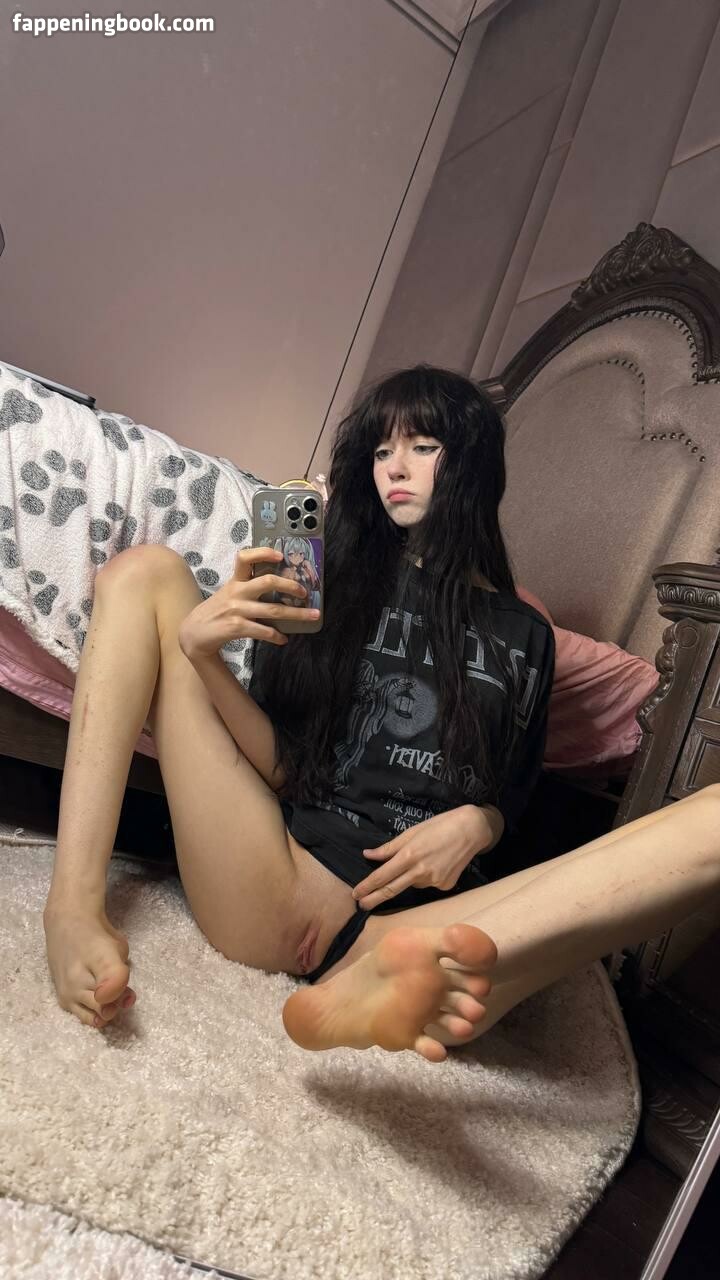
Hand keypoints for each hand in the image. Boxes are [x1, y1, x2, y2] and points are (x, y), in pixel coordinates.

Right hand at [177, 547, 315, 658]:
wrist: (193, 633)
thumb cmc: (216, 612)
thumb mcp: (228, 594)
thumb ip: (247, 588)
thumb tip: (279, 587)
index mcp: (235, 581)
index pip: (245, 558)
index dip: (263, 553)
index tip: (280, 555)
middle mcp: (237, 592)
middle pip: (268, 582)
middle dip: (291, 586)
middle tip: (305, 592)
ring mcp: (237, 610)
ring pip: (273, 610)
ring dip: (296, 614)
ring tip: (312, 616)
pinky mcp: (236, 627)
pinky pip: (263, 631)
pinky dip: (277, 636)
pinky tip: (283, 639)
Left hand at [352, 806, 494, 909]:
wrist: (471, 830)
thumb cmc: (439, 826)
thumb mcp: (411, 832)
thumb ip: (389, 848)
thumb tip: (368, 855)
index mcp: (409, 855)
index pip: (382, 876)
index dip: (367, 886)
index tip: (356, 894)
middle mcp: (420, 871)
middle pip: (391, 890)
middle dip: (374, 899)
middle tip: (361, 905)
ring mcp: (434, 881)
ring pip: (413, 884)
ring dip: (409, 878)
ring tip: (424, 859)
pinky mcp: (446, 886)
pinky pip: (428, 885)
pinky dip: (426, 877)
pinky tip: (436, 864)